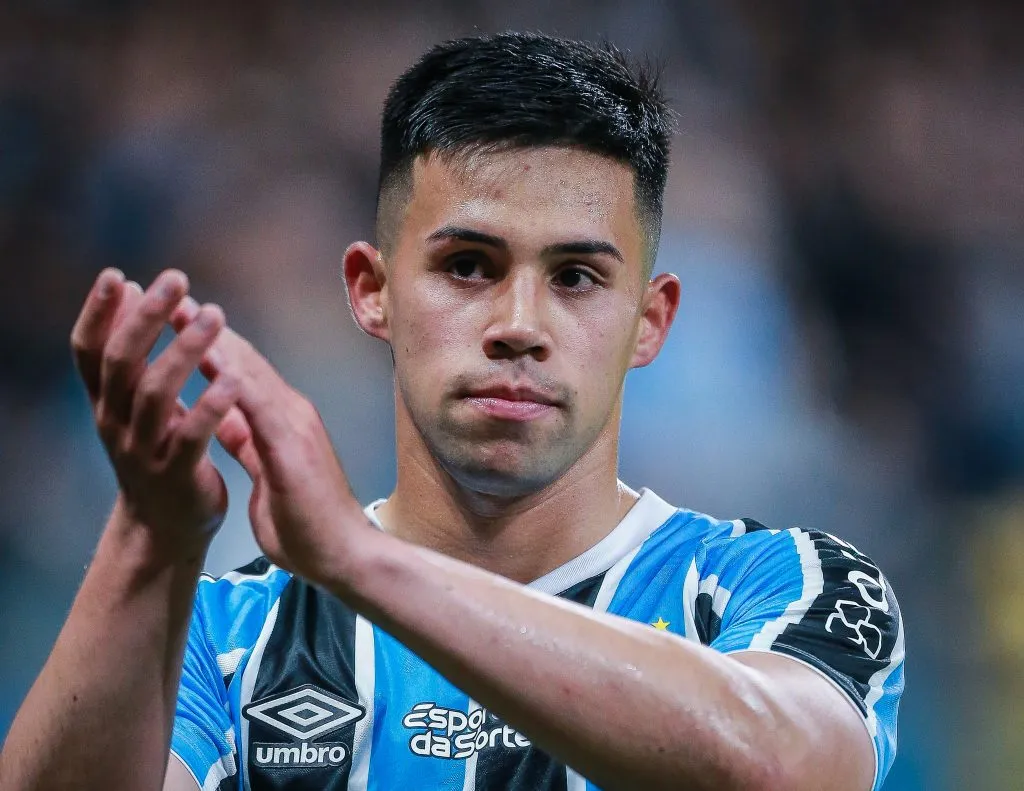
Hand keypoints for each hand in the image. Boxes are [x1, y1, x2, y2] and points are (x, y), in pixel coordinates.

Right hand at [71, 268, 242, 561]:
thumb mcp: (134, 404)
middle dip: (147, 319)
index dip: (98, 314)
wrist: (167, 527)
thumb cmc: (156, 452)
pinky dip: (211, 405)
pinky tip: (231, 378)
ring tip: (213, 315)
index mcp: (106, 403)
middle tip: (175, 280)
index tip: (116, 275)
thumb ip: (132, 354)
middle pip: (122, 363)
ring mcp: (144, 451)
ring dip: (184, 351)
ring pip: (156, 395)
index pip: (90, 351)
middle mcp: (115, 424)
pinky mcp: (177, 475)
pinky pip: (192, 437)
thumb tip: (129, 291)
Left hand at [171, 297, 366, 583]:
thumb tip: (223, 422)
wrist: (343, 555)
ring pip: (248, 371)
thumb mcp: (266, 475)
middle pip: (243, 360)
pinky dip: (231, 375)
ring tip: (179, 312)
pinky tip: (207, 355)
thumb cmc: (305, 524)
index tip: (175, 321)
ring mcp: (295, 423)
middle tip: (168, 298)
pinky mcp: (293, 442)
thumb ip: (248, 445)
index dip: (209, 344)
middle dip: (204, 329)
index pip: (242, 373)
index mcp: (282, 421)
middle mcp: (292, 411)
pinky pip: (257, 401)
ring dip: (212, 339)